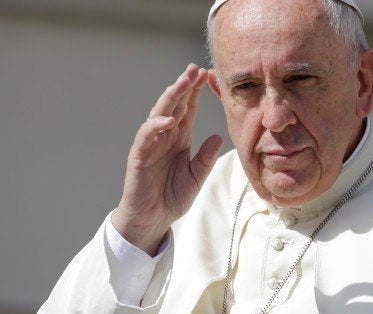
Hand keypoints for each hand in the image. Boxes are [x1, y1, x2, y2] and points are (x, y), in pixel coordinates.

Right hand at [113, 64, 222, 255]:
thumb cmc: (172, 198)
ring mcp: (151, 144)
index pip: (188, 109)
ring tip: (182, 82)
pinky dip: (157, 125)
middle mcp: (165, 136)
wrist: (153, 220)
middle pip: (174, 105)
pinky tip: (170, 118)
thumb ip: (206, 157)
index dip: (195, 92)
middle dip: (184, 86)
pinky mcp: (139, 156)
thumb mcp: (197, 176)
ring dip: (170, 97)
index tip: (207, 75)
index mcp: (179, 138)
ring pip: (159, 114)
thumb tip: (218, 136)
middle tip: (195, 68)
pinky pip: (146, 136)